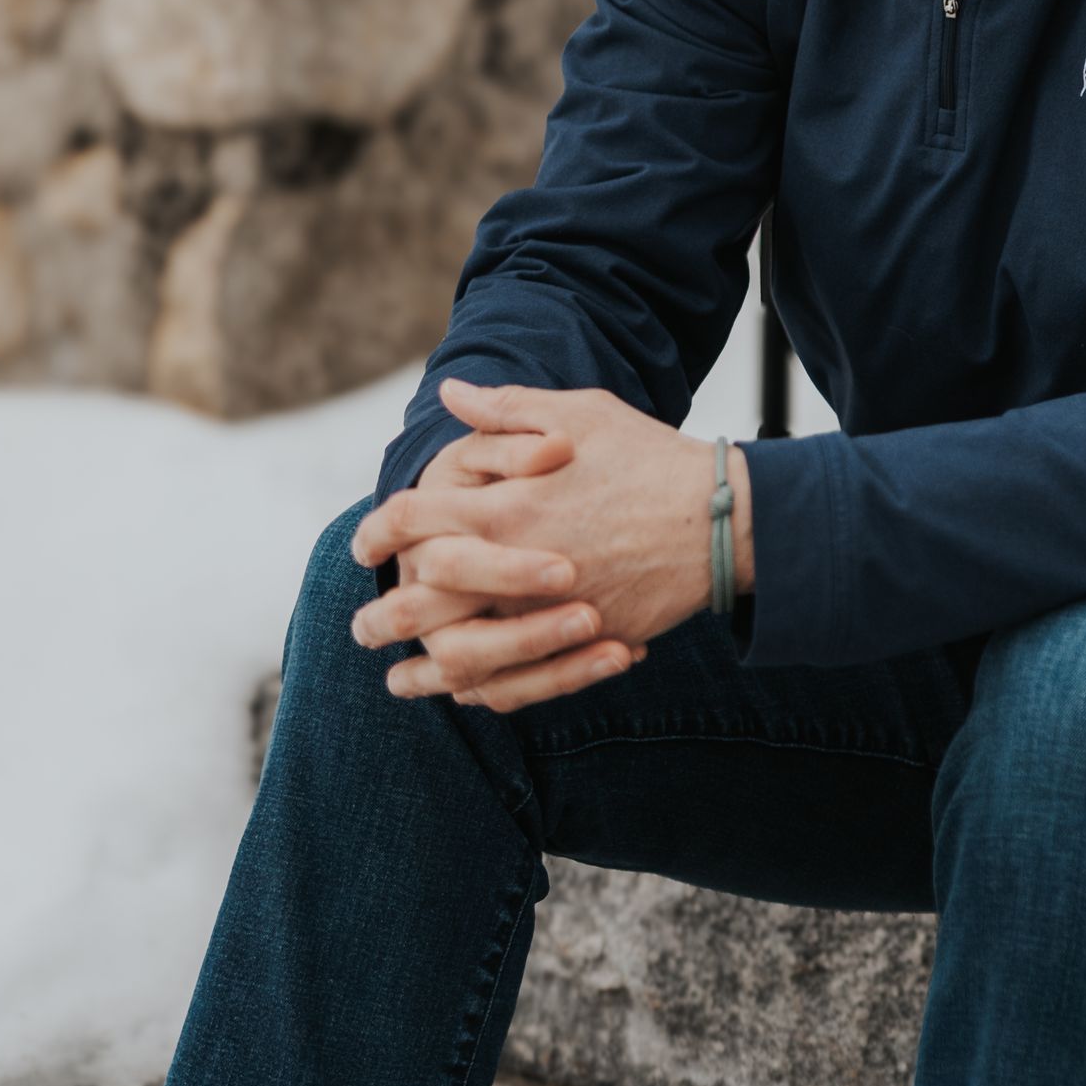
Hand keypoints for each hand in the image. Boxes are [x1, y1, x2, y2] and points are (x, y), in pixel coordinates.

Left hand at [353, 380, 752, 694]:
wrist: (722, 516)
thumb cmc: (648, 457)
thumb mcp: (579, 414)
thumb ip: (507, 408)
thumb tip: (451, 394)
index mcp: (508, 504)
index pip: (414, 521)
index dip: (378, 531)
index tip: (365, 544)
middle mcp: (518, 565)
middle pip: (423, 600)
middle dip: (384, 616)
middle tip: (364, 626)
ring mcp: (551, 612)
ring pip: (463, 656)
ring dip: (423, 669)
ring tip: (400, 676)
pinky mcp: (585, 644)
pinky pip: (519, 682)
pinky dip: (484, 691)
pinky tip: (467, 690)